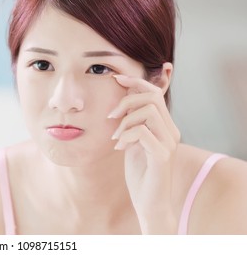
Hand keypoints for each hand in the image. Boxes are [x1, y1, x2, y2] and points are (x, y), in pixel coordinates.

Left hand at [109, 75, 180, 233]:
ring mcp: (169, 143)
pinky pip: (142, 132)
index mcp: (164, 126)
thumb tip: (121, 101)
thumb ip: (132, 123)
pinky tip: (119, 148)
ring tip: (115, 137)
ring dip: (124, 121)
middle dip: (126, 100)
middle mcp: (171, 131)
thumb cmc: (139, 173)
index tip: (116, 78)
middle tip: (110, 116)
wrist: (149, 202)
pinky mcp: (162, 156)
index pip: (154, 93)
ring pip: (147, 112)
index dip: (135, 82)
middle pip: (152, 96)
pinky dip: (126, 136)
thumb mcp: (132, 142)